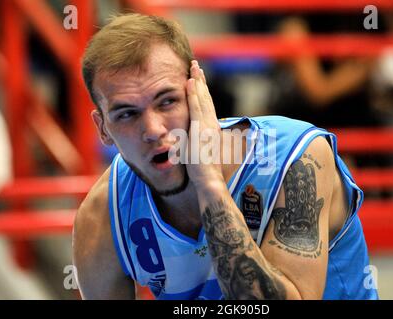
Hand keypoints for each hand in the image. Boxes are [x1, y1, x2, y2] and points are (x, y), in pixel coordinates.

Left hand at [186, 60, 223, 187]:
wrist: (209, 179)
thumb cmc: (202, 171)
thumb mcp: (196, 152)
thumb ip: (191, 142)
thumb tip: (181, 138)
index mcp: (211, 128)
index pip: (205, 106)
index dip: (201, 91)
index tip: (197, 79)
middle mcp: (211, 124)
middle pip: (205, 98)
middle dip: (201, 81)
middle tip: (196, 66)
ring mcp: (207, 125)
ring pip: (202, 98)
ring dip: (197, 82)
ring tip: (194, 67)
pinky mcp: (201, 128)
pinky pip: (196, 106)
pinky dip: (194, 93)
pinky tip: (190, 82)